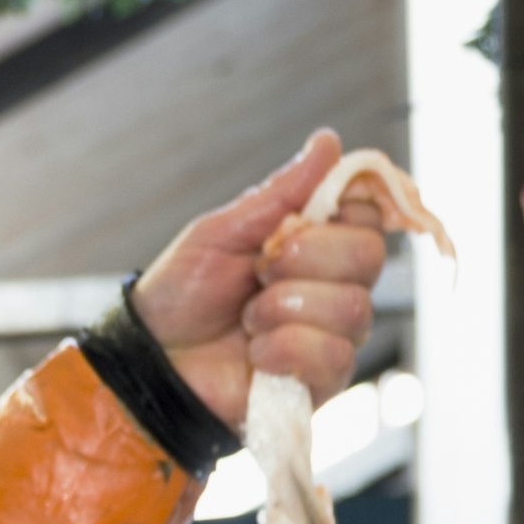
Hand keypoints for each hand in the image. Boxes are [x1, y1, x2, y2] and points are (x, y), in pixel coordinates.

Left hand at [126, 128, 392, 426]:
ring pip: (354, 308)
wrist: (153, 358)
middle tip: (260, 272)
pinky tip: (257, 354)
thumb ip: (281, 193)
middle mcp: (336, 286)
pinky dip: (284, 349)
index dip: (341, 213)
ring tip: (249, 319)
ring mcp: (334, 334)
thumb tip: (329, 141)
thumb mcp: (222, 232)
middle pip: (369, 256)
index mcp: (317, 244)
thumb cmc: (182, 293)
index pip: (369, 213)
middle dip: (305, 258)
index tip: (291, 224)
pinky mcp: (323, 381)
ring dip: (286, 308)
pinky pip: (334, 356)